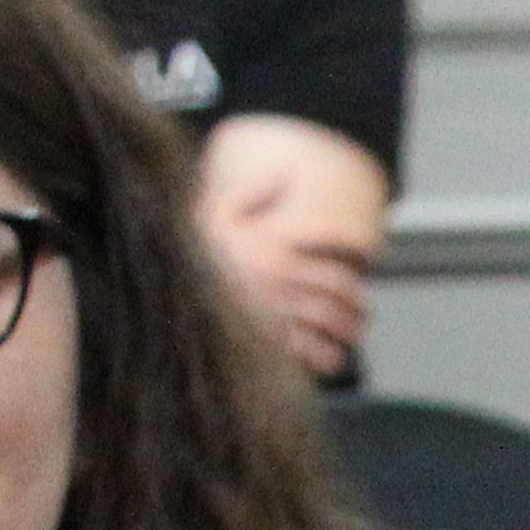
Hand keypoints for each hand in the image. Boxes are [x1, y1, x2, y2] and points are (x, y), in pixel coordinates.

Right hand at [193, 114, 390, 381]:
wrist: (161, 283)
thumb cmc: (190, 247)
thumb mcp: (212, 209)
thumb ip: (248, 191)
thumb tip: (284, 172)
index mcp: (274, 245)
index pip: (332, 244)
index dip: (356, 249)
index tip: (368, 254)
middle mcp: (279, 277)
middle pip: (340, 288)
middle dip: (356, 300)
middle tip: (362, 308)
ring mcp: (275, 309)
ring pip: (332, 320)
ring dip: (349, 328)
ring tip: (353, 331)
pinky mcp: (268, 340)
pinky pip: (311, 352)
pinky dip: (328, 357)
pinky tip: (333, 357)